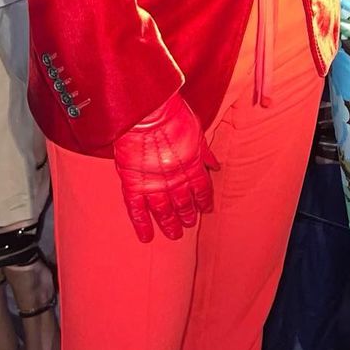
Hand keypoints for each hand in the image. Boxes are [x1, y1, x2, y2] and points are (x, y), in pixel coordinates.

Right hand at [113, 94, 218, 242]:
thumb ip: (204, 152)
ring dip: (170, 223)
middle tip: (189, 225)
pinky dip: (142, 225)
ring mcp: (154, 184)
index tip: (206, 210)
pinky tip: (147, 237)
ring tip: (174, 234)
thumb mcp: (196, 130)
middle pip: (184, 203)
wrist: (147, 112)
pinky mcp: (134, 184)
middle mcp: (176, 179)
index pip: (202, 189)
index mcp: (193, 165)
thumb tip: (215, 166)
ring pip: (164, 211)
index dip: (204, 201)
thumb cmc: (172, 114)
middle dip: (188, 215)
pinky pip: (137, 210)